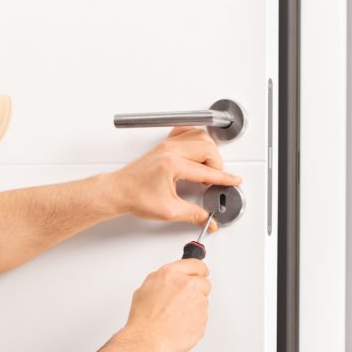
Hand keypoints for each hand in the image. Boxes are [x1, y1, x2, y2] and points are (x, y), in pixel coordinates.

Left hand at [107, 127, 241, 232]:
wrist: (117, 192)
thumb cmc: (135, 197)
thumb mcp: (168, 211)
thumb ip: (192, 214)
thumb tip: (207, 218)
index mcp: (173, 165)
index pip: (207, 171)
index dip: (224, 178)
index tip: (234, 181)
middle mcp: (170, 151)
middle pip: (207, 148)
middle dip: (217, 164)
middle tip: (215, 180)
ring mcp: (166, 145)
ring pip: (199, 136)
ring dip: (209, 150)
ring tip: (208, 167)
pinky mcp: (163, 145)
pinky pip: (185, 132)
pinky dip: (196, 138)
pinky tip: (196, 151)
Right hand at [122, 258, 211, 351]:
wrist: (148, 340)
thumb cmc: (144, 319)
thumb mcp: (146, 288)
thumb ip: (163, 280)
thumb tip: (171, 280)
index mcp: (172, 274)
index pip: (196, 264)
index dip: (198, 270)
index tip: (200, 272)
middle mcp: (187, 285)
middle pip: (204, 283)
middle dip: (197, 290)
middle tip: (184, 300)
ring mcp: (197, 302)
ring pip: (202, 302)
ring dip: (193, 307)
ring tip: (175, 317)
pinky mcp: (203, 318)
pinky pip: (201, 318)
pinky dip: (193, 321)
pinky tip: (179, 325)